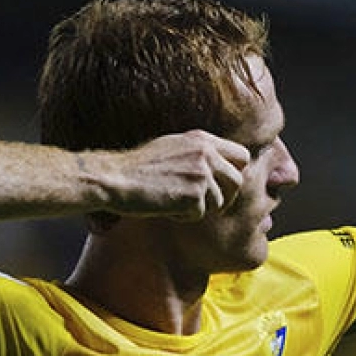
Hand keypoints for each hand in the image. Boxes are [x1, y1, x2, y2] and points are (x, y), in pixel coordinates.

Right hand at [95, 130, 250, 220]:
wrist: (114, 178)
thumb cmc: (139, 168)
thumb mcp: (173, 148)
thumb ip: (199, 153)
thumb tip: (223, 167)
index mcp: (202, 139)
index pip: (242, 155)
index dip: (235, 173)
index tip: (222, 185)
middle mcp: (206, 153)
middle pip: (238, 181)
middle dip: (226, 196)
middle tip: (207, 204)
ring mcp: (201, 173)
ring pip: (220, 201)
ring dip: (201, 208)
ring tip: (176, 203)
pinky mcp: (194, 195)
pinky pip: (200, 214)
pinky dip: (184, 217)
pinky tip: (166, 208)